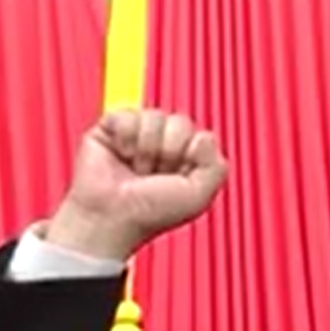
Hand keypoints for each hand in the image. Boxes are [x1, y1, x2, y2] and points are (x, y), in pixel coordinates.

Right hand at [42, 110, 226, 262]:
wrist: (112, 217)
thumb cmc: (149, 213)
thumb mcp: (199, 197)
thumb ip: (217, 168)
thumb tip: (205, 137)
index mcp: (187, 159)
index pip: (201, 136)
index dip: (191, 156)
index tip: (177, 178)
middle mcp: (164, 144)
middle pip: (180, 123)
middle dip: (169, 151)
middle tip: (154, 174)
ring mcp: (139, 134)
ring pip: (155, 116)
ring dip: (147, 148)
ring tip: (137, 168)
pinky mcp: (113, 127)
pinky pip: (128, 114)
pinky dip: (125, 136)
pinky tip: (121, 155)